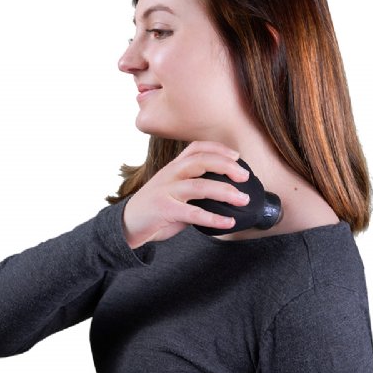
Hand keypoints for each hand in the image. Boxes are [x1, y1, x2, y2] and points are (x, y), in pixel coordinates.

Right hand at [122, 141, 249, 248]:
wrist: (127, 224)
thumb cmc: (156, 207)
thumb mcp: (173, 189)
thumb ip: (194, 187)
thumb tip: (226, 192)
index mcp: (173, 167)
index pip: (196, 148)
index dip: (218, 148)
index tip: (237, 156)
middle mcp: (170, 174)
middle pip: (201, 161)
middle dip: (226, 166)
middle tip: (245, 176)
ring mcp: (166, 191)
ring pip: (200, 186)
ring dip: (225, 192)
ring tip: (243, 199)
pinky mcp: (164, 210)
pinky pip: (193, 213)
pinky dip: (214, 218)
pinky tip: (228, 222)